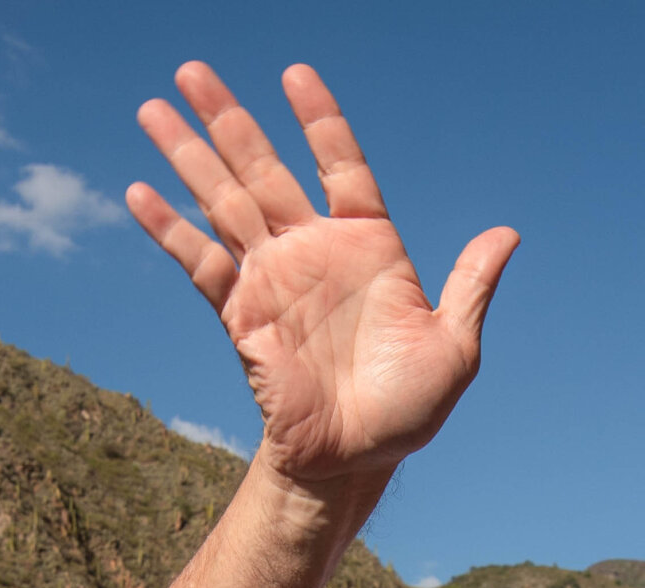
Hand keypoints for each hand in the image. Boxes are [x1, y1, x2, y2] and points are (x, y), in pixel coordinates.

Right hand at [127, 63, 517, 491]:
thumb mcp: (453, 347)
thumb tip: (507, 233)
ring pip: (223, 201)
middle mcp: (313, 250)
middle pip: (263, 168)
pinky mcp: (240, 315)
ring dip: (188, 155)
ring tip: (153, 107)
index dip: (319, 120)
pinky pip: (201, 263)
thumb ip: (469, 287)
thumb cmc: (407, 410)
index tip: (294, 74)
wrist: (352, 461)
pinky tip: (137, 193)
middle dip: (228, 119)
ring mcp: (272, 279)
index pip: (340, 164)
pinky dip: (169, 230)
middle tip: (192, 69)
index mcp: (368, 245)